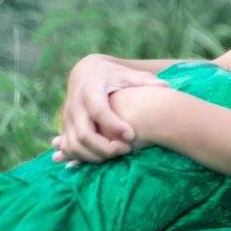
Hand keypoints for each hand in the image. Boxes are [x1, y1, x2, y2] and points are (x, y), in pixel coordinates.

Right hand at [51, 54, 170, 166]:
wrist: (84, 72)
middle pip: (85, 133)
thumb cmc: (111, 74)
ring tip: (117, 154)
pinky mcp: (64, 127)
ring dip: (94, 155)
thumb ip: (144, 80)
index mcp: (91, 90)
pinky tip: (100, 158)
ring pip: (74, 145)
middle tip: (126, 150)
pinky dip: (81, 157)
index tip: (131, 135)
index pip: (99, 111)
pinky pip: (68, 148)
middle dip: (105, 147)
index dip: (114, 125)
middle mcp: (75, 105)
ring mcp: (67, 118)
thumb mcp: (125, 73)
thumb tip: (166, 86)